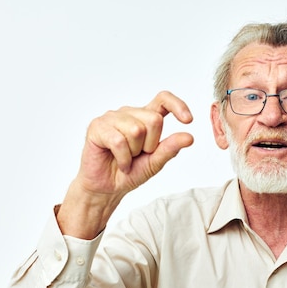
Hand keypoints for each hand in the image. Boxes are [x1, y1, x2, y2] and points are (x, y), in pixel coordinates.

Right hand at [57, 91, 193, 238]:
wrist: (107, 188)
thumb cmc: (130, 172)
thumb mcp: (155, 162)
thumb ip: (170, 148)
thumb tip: (189, 137)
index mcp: (145, 118)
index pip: (163, 100)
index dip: (177, 105)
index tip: (188, 120)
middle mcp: (129, 113)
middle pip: (154, 119)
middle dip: (151, 144)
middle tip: (139, 155)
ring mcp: (112, 118)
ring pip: (136, 130)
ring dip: (134, 152)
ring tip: (127, 158)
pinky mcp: (97, 127)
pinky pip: (119, 141)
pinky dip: (123, 159)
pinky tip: (120, 163)